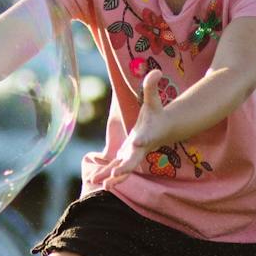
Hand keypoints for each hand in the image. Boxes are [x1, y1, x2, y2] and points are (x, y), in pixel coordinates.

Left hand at [98, 68, 177, 187]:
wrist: (162, 130)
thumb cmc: (156, 114)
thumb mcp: (153, 99)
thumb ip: (151, 86)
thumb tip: (156, 70)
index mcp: (147, 134)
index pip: (145, 137)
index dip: (142, 140)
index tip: (138, 142)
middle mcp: (140, 149)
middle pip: (133, 160)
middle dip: (125, 168)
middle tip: (116, 175)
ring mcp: (133, 156)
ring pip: (123, 169)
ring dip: (113, 177)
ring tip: (102, 184)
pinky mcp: (126, 158)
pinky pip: (115, 168)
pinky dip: (106, 175)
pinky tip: (93, 179)